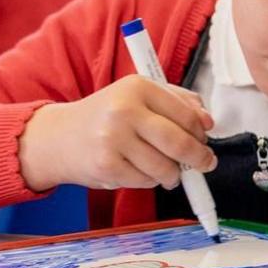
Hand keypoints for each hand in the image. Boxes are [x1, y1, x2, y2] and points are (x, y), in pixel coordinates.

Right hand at [17, 75, 215, 192]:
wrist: (59, 137)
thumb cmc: (106, 115)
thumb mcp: (137, 96)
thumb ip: (175, 101)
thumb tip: (207, 121)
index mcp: (137, 86)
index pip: (186, 113)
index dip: (202, 131)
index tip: (205, 140)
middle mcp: (124, 110)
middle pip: (179, 142)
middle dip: (199, 158)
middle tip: (204, 164)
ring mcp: (113, 139)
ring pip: (165, 167)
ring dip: (173, 174)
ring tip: (165, 170)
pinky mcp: (106, 165)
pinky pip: (146, 181)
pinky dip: (150, 181)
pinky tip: (138, 170)